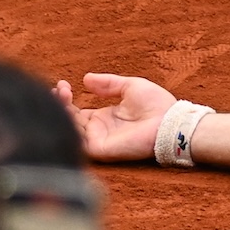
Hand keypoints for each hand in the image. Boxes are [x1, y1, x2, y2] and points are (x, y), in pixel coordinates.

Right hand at [56, 73, 174, 162]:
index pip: (76, 111)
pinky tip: (68, 110)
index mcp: (104, 117)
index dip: (65, 99)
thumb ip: (108, 83)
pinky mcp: (102, 150)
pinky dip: (69, 128)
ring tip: (62, 94)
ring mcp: (99, 140)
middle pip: (69, 120)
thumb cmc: (156, 105)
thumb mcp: (129, 86)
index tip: (63, 84)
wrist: (169, 120)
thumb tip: (86, 79)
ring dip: (62, 113)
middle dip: (60, 104)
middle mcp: (99, 130)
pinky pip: (79, 144)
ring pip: (70, 131)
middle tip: (60, 88)